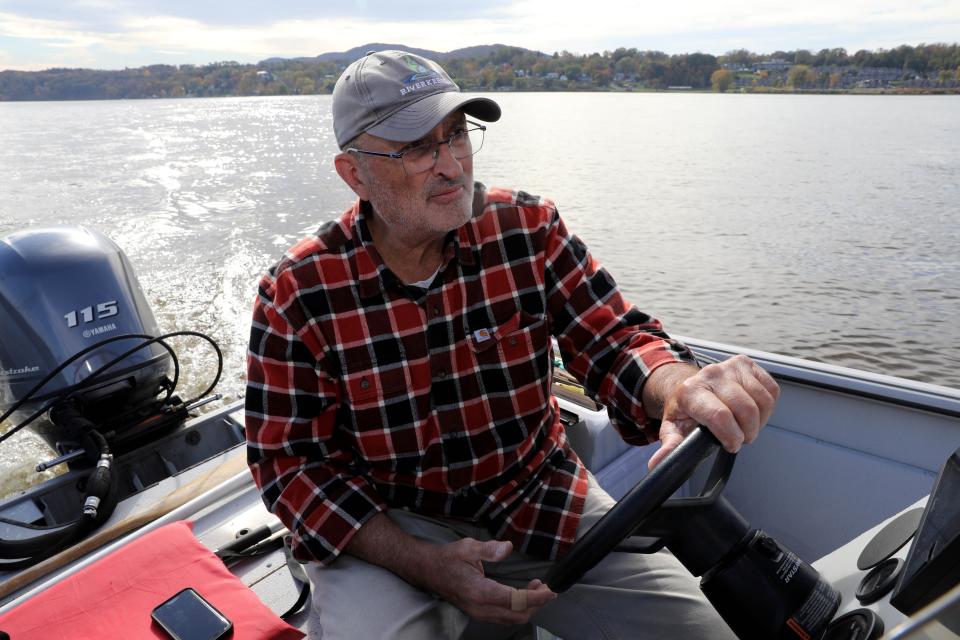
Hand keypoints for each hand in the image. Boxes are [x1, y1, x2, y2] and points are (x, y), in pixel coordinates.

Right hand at [425, 538, 555, 624]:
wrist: (428, 571)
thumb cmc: (448, 558)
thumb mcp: (467, 547)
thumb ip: (489, 549)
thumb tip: (507, 548)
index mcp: (479, 592)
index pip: (514, 600)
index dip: (535, 597)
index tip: (550, 590)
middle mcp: (480, 608)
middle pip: (517, 614)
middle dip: (536, 603)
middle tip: (547, 587)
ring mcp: (480, 613)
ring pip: (512, 618)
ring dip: (529, 606)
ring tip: (538, 589)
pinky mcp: (480, 613)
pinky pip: (505, 617)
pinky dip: (519, 608)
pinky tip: (523, 594)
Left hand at [647, 355, 779, 468]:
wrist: (691, 385)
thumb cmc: (686, 409)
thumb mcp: (674, 428)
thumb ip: (670, 446)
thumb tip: (658, 464)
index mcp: (691, 392)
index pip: (720, 416)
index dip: (731, 437)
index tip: (731, 445)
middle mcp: (711, 375)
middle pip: (746, 410)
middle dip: (747, 432)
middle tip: (739, 438)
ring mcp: (730, 367)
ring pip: (762, 401)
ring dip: (759, 421)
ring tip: (745, 425)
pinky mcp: (747, 364)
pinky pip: (771, 390)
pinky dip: (767, 406)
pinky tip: (753, 411)